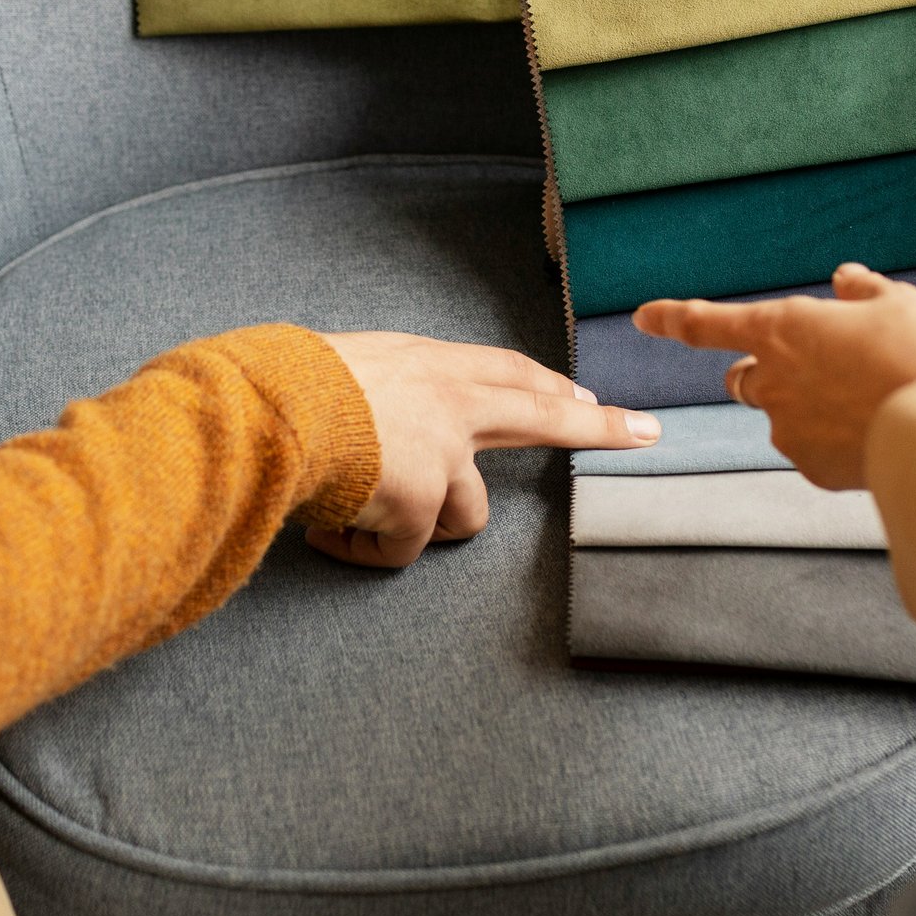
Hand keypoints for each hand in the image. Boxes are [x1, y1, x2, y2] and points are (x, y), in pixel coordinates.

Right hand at [313, 333, 659, 568]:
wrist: (269, 412)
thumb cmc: (283, 389)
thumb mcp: (342, 368)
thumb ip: (380, 395)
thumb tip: (375, 430)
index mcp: (427, 365)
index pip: (505, 372)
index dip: (545, 385)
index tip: (583, 394)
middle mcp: (450, 405)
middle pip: (541, 415)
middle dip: (600, 427)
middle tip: (646, 431)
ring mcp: (443, 455)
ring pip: (463, 517)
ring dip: (414, 527)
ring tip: (354, 516)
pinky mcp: (421, 503)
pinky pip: (401, 551)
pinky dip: (364, 550)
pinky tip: (328, 534)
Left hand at [632, 264, 915, 489]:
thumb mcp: (897, 303)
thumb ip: (862, 290)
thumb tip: (845, 280)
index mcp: (782, 329)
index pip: (706, 324)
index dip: (672, 317)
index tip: (643, 317)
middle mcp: (772, 380)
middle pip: (740, 378)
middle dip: (762, 372)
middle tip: (810, 368)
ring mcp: (787, 428)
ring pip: (780, 415)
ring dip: (804, 407)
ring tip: (863, 402)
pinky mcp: (810, 466)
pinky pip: (811, 448)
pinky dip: (831, 440)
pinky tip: (871, 433)